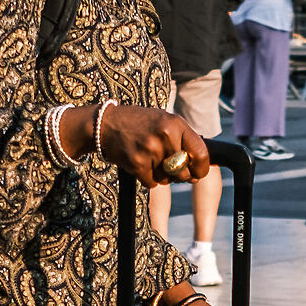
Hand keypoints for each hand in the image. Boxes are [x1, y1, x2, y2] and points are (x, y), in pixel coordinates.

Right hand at [94, 104, 211, 184]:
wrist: (105, 124)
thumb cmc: (139, 124)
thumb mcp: (164, 122)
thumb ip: (183, 140)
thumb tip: (199, 167)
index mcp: (176, 123)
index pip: (201, 154)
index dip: (201, 169)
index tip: (197, 174)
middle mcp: (166, 135)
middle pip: (184, 172)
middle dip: (179, 175)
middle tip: (168, 168)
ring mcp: (151, 150)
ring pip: (167, 179)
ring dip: (160, 176)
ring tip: (149, 158)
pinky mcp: (138, 163)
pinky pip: (152, 183)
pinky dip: (147, 178)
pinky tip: (139, 163)